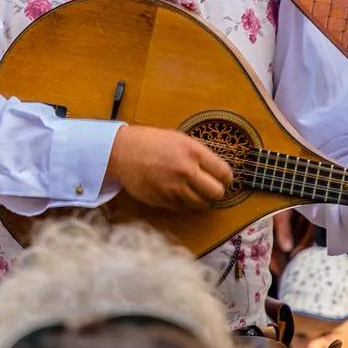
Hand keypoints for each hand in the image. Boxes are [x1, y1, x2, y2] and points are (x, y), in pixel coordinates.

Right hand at [107, 125, 232, 210]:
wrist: (121, 152)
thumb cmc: (149, 142)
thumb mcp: (179, 139)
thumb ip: (199, 155)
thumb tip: (217, 171)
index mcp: (193, 152)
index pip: (224, 173)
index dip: (226, 178)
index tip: (222, 179)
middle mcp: (185, 171)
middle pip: (217, 192)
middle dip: (216, 191)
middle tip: (210, 188)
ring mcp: (173, 187)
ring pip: (201, 204)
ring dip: (201, 200)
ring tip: (194, 193)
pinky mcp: (162, 199)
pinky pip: (183, 208)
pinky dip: (184, 204)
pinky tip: (179, 194)